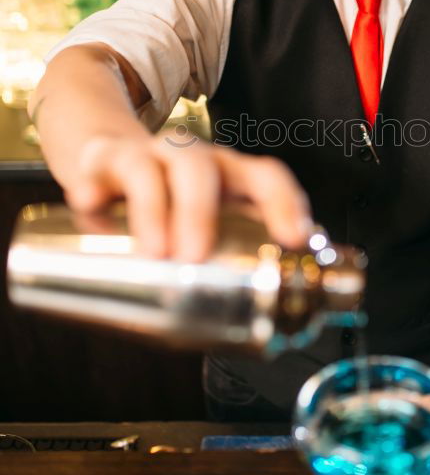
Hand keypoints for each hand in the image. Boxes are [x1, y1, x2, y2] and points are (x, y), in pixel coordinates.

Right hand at [64, 133, 312, 259]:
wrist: (113, 160)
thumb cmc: (175, 201)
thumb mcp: (210, 220)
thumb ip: (233, 256)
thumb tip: (262, 317)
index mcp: (230, 175)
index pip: (266, 176)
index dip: (285, 203)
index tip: (293, 238)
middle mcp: (192, 159)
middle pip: (202, 169)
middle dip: (201, 212)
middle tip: (195, 255)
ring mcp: (147, 156)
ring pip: (151, 170)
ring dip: (153, 208)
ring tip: (154, 251)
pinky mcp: (104, 162)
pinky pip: (98, 171)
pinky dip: (94, 190)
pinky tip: (91, 205)